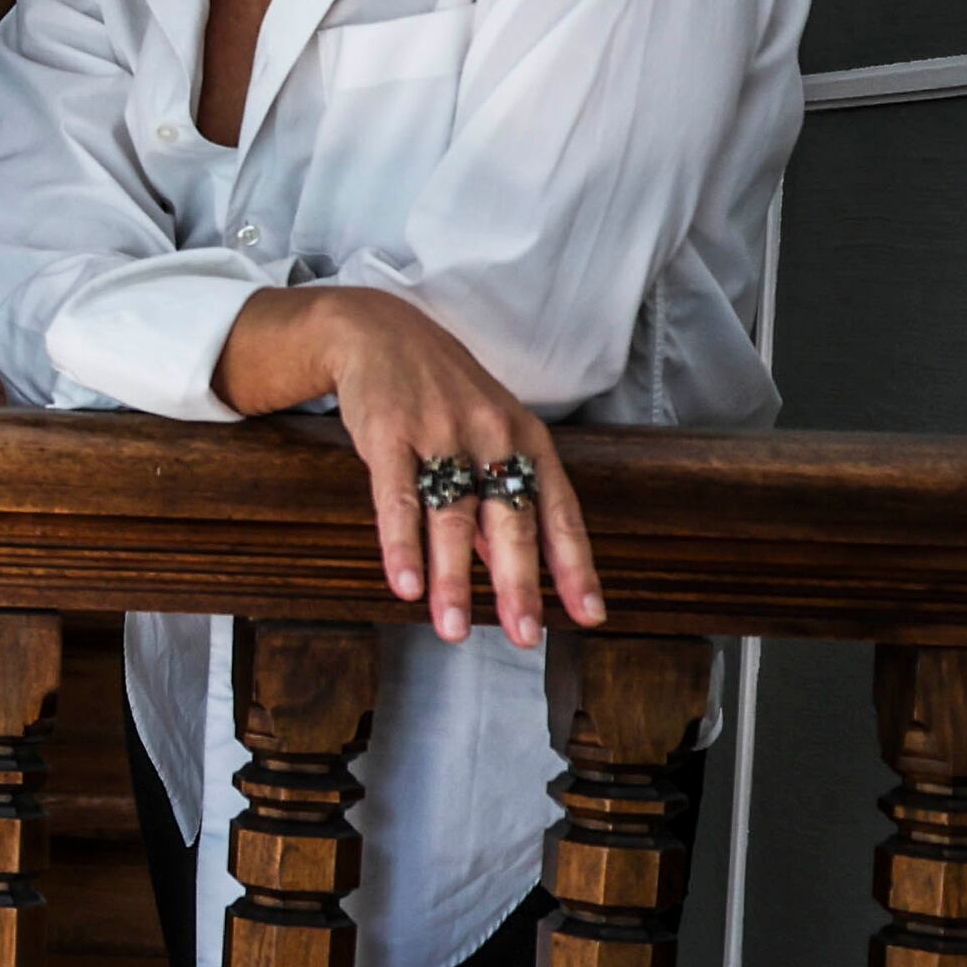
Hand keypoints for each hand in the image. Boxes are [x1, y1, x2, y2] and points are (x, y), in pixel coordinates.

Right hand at [218, 287, 602, 649]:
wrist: (378, 331)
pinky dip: (401, 545)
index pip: (560, 511)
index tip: (588, 615)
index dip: (575, 565)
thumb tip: (506, 569)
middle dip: (520, 583)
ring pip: (453, 518)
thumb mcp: (484, 434)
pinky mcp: (389, 434)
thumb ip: (497, 499)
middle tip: (527, 635)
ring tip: (453, 629)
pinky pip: (398, 499)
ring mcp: (440, 434)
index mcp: (527, 438)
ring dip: (452, 580)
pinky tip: (404, 584)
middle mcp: (492, 436)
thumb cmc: (440, 392)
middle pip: (512, 520)